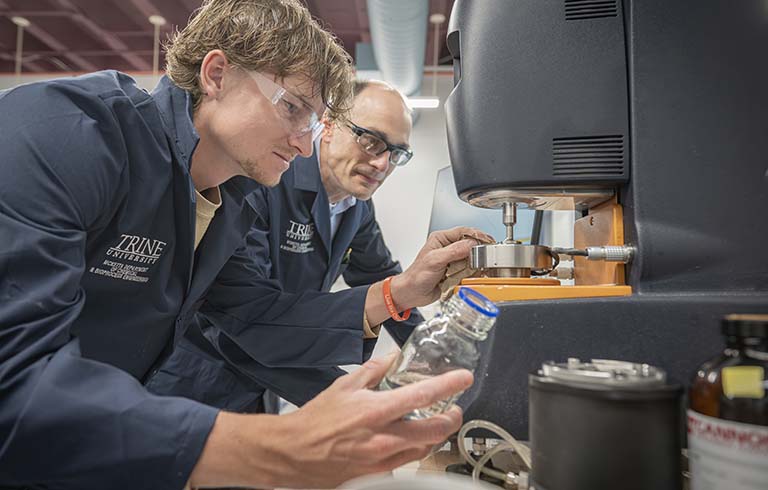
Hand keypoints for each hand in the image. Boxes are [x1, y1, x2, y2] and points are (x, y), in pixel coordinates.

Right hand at [267, 354, 472, 487]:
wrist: (294, 453)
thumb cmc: (316, 420)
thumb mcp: (345, 385)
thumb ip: (374, 370)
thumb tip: (393, 359)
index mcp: (376, 411)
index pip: (424, 395)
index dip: (450, 385)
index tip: (463, 378)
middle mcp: (384, 438)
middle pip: (435, 431)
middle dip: (452, 419)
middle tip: (454, 409)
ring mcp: (382, 461)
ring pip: (424, 450)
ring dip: (434, 436)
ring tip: (434, 423)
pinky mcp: (377, 475)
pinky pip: (405, 463)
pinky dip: (412, 450)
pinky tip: (408, 441)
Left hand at [392, 226, 493, 307]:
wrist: (412, 293)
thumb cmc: (416, 276)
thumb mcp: (434, 260)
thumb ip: (453, 251)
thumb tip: (471, 244)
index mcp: (442, 239)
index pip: (464, 232)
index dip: (477, 236)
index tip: (488, 242)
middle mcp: (448, 248)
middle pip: (471, 245)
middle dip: (479, 252)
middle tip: (486, 258)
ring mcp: (453, 260)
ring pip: (473, 259)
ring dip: (476, 265)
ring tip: (480, 268)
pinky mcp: (457, 272)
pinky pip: (470, 271)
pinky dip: (474, 274)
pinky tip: (476, 276)